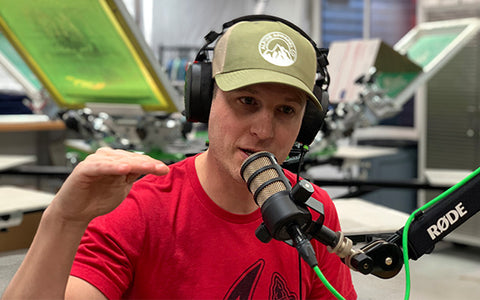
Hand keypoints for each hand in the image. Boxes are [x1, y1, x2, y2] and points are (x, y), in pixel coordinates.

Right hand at [49, 147, 168, 224]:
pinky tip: (124, 168)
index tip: (165, 170)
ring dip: (134, 163)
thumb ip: (134, 176)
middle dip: (147, 164)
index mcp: (117, 160)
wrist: (75, 213)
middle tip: (161, 169)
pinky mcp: (84, 169)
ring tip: (148, 167)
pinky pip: (101, 166)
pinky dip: (113, 167)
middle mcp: (106, 157)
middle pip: (131, 159)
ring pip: (119, 161)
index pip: (137, 159)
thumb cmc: (97, 198)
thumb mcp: (122, 187)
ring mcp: (95, 161)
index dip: (152, 164)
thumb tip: (154, 167)